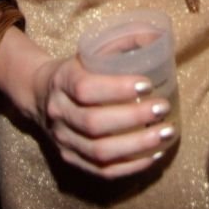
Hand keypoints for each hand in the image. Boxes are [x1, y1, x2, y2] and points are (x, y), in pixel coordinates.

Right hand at [32, 55, 177, 178]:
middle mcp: (59, 113)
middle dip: (133, 117)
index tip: (148, 84)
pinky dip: (131, 166)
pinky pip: (102, 171)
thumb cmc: (79, 69)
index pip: (85, 88)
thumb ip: (122, 42)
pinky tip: (154, 154)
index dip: (117, 88)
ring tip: (166, 133)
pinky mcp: (71, 160)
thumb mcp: (92, 50)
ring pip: (99, 151)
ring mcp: (63, 141)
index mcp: (63, 80)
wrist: (41, 94)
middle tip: (163, 108)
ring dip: (137, 145)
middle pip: (93, 123)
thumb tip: (158, 37)